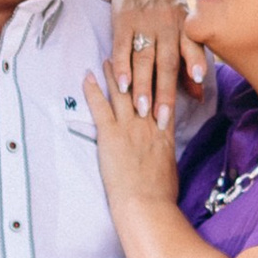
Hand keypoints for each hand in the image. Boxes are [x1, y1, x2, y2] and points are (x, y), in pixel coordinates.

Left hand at [82, 49, 185, 220]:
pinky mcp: (111, 135)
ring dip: (113, 73)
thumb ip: (165, 155)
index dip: (158, 80)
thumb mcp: (170, 169)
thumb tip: (162, 154)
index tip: (155, 66)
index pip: (163, 99)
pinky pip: (100, 107)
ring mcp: (130, 128)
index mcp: (164, 134)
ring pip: (121, 93)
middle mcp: (149, 124)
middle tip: (131, 52)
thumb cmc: (161, 196)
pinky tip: (87, 76)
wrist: (148, 205)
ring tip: (108, 57)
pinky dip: (92, 90)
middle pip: (143, 89)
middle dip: (137, 69)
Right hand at [96, 0, 209, 106]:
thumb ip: (188, 62)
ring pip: (144, 57)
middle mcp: (167, 24)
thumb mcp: (182, 30)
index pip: (192, 46)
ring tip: (141, 110)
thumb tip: (199, 96)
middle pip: (167, 61)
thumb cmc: (167, 12)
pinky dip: (121, 66)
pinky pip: (122, 46)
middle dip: (165, 91)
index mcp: (185, 27)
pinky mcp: (123, 19)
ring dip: (142, 85)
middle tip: (162, 119)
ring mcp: (145, 22)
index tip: (199, 79)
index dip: (195, 61)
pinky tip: (121, 84)